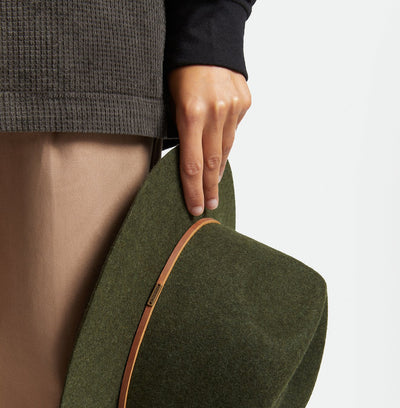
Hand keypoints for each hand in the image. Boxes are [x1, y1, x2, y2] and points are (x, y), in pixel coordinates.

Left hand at [167, 65, 251, 215]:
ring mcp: (232, 108)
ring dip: (218, 169)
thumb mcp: (171, 102)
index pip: (192, 164)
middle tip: (209, 206)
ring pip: (225, 148)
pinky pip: (233, 130)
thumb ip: (181, 131)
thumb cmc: (182, 72)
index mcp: (191, 114)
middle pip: (212, 163)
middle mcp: (214, 113)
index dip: (194, 190)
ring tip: (213, 185)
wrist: (207, 40)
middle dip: (209, 188)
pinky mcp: (244, 102)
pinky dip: (225, 139)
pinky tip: (219, 144)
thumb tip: (189, 162)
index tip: (196, 208)